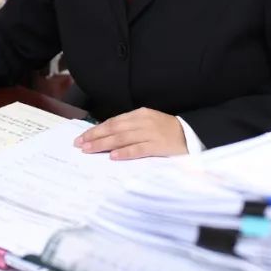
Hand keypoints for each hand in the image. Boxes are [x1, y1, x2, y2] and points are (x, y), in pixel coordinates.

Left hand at [73, 108, 187, 159]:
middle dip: (95, 136)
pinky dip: (125, 152)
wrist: (191, 135)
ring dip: (104, 144)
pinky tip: (113, 156)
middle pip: (114, 129)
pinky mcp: (158, 146)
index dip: (96, 129)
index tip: (82, 137)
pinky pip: (138, 149)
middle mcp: (143, 121)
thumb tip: (107, 136)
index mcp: (139, 114)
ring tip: (89, 149)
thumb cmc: (166, 130)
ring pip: (122, 138)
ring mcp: (150, 133)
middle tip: (79, 144)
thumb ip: (130, 127)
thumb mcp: (147, 123)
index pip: (113, 121)